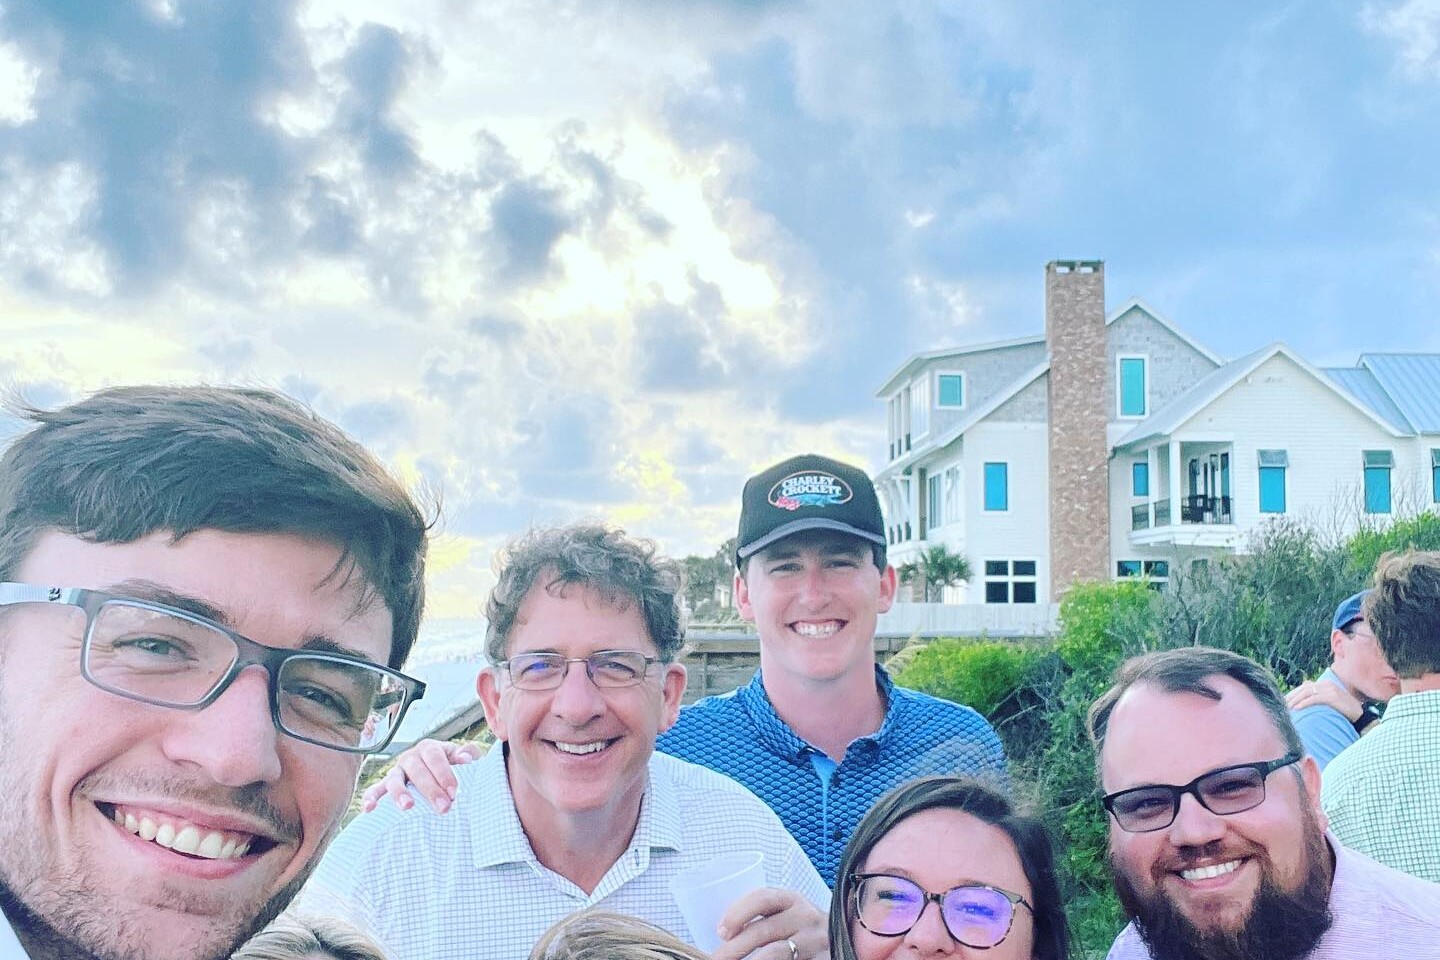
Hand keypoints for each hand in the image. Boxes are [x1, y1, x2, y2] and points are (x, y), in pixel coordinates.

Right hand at [359, 738, 482, 813]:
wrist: (438, 777)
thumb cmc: (453, 768)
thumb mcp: (463, 758)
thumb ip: (468, 754)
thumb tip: (466, 758)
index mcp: (429, 748)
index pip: (435, 757)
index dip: (445, 774)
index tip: (454, 793)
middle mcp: (410, 757)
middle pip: (417, 770)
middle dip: (430, 790)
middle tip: (444, 808)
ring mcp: (396, 772)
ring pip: (394, 779)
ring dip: (399, 793)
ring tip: (408, 807)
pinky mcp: (385, 786)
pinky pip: (375, 790)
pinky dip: (370, 798)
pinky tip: (369, 809)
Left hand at [710, 888, 828, 959]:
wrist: (846, 940)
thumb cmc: (803, 929)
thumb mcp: (788, 915)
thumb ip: (764, 920)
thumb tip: (724, 937)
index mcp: (792, 899)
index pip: (762, 898)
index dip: (737, 913)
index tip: (721, 932)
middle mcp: (806, 916)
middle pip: (764, 930)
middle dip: (735, 948)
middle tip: (716, 959)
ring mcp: (815, 941)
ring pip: (776, 952)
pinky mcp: (821, 958)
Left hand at [1284, 680, 1362, 722]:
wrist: (1361, 715)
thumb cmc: (1344, 710)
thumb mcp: (1330, 699)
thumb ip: (1318, 694)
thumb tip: (1304, 687)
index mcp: (1325, 683)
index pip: (1305, 687)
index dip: (1293, 693)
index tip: (1283, 700)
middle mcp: (1327, 684)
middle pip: (1304, 688)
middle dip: (1292, 696)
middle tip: (1281, 704)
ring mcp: (1330, 689)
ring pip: (1307, 692)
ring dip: (1295, 700)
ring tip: (1287, 707)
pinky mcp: (1333, 696)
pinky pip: (1314, 698)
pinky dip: (1304, 703)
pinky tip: (1297, 708)